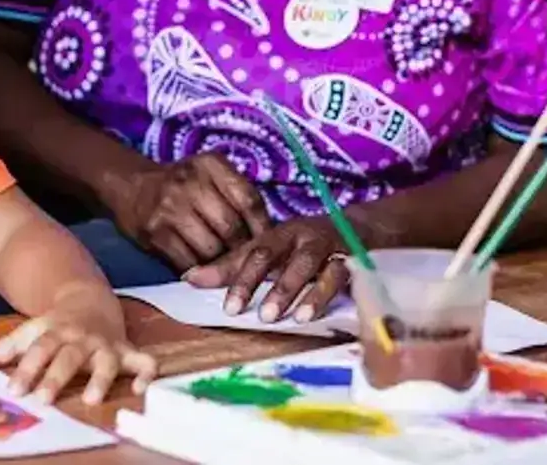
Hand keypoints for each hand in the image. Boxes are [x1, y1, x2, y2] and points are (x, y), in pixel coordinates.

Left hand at [0, 293, 156, 406]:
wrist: (90, 300)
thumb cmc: (55, 326)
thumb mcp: (28, 332)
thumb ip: (2, 351)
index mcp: (54, 333)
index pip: (37, 350)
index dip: (25, 369)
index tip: (13, 390)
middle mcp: (80, 339)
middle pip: (68, 357)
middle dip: (56, 378)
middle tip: (43, 399)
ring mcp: (105, 345)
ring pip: (105, 361)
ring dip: (99, 379)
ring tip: (90, 399)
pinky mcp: (127, 351)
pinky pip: (142, 361)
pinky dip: (145, 374)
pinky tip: (139, 390)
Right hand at [105, 154, 270, 271]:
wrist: (133, 187)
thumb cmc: (183, 185)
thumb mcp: (211, 175)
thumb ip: (238, 196)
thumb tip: (269, 235)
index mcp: (210, 165)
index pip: (249, 200)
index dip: (262, 227)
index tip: (267, 244)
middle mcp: (189, 183)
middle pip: (231, 228)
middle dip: (241, 249)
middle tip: (246, 260)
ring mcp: (169, 208)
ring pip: (211, 249)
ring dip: (221, 263)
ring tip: (223, 263)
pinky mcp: (154, 233)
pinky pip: (188, 262)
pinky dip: (200, 270)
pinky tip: (202, 267)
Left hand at [184, 216, 349, 323]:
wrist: (358, 229)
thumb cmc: (301, 247)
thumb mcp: (268, 252)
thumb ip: (232, 267)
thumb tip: (188, 279)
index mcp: (279, 235)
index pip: (256, 254)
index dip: (242, 279)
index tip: (229, 308)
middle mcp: (304, 238)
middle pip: (287, 259)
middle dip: (275, 286)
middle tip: (262, 316)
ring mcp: (332, 248)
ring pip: (318, 268)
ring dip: (308, 292)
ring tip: (297, 318)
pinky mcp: (356, 261)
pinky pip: (346, 277)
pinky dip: (336, 294)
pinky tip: (330, 313)